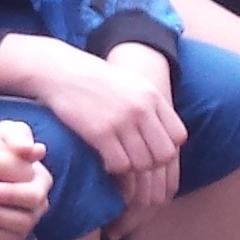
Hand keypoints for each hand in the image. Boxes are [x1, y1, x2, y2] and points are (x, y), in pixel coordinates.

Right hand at [24, 42, 185, 220]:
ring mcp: (121, 121)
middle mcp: (141, 108)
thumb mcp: (131, 85)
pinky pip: (120, 165)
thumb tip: (165, 135)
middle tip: (135, 159)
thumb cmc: (95, 81)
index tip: (150, 148)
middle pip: (164, 154)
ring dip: (132, 168)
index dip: (166, 147)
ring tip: (119, 160)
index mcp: (152, 96)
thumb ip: (150, 106)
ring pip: (143, 164)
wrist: (60, 71)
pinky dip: (114, 168)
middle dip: (152, 163)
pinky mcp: (99, 132)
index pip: (178, 136)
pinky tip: (104, 159)